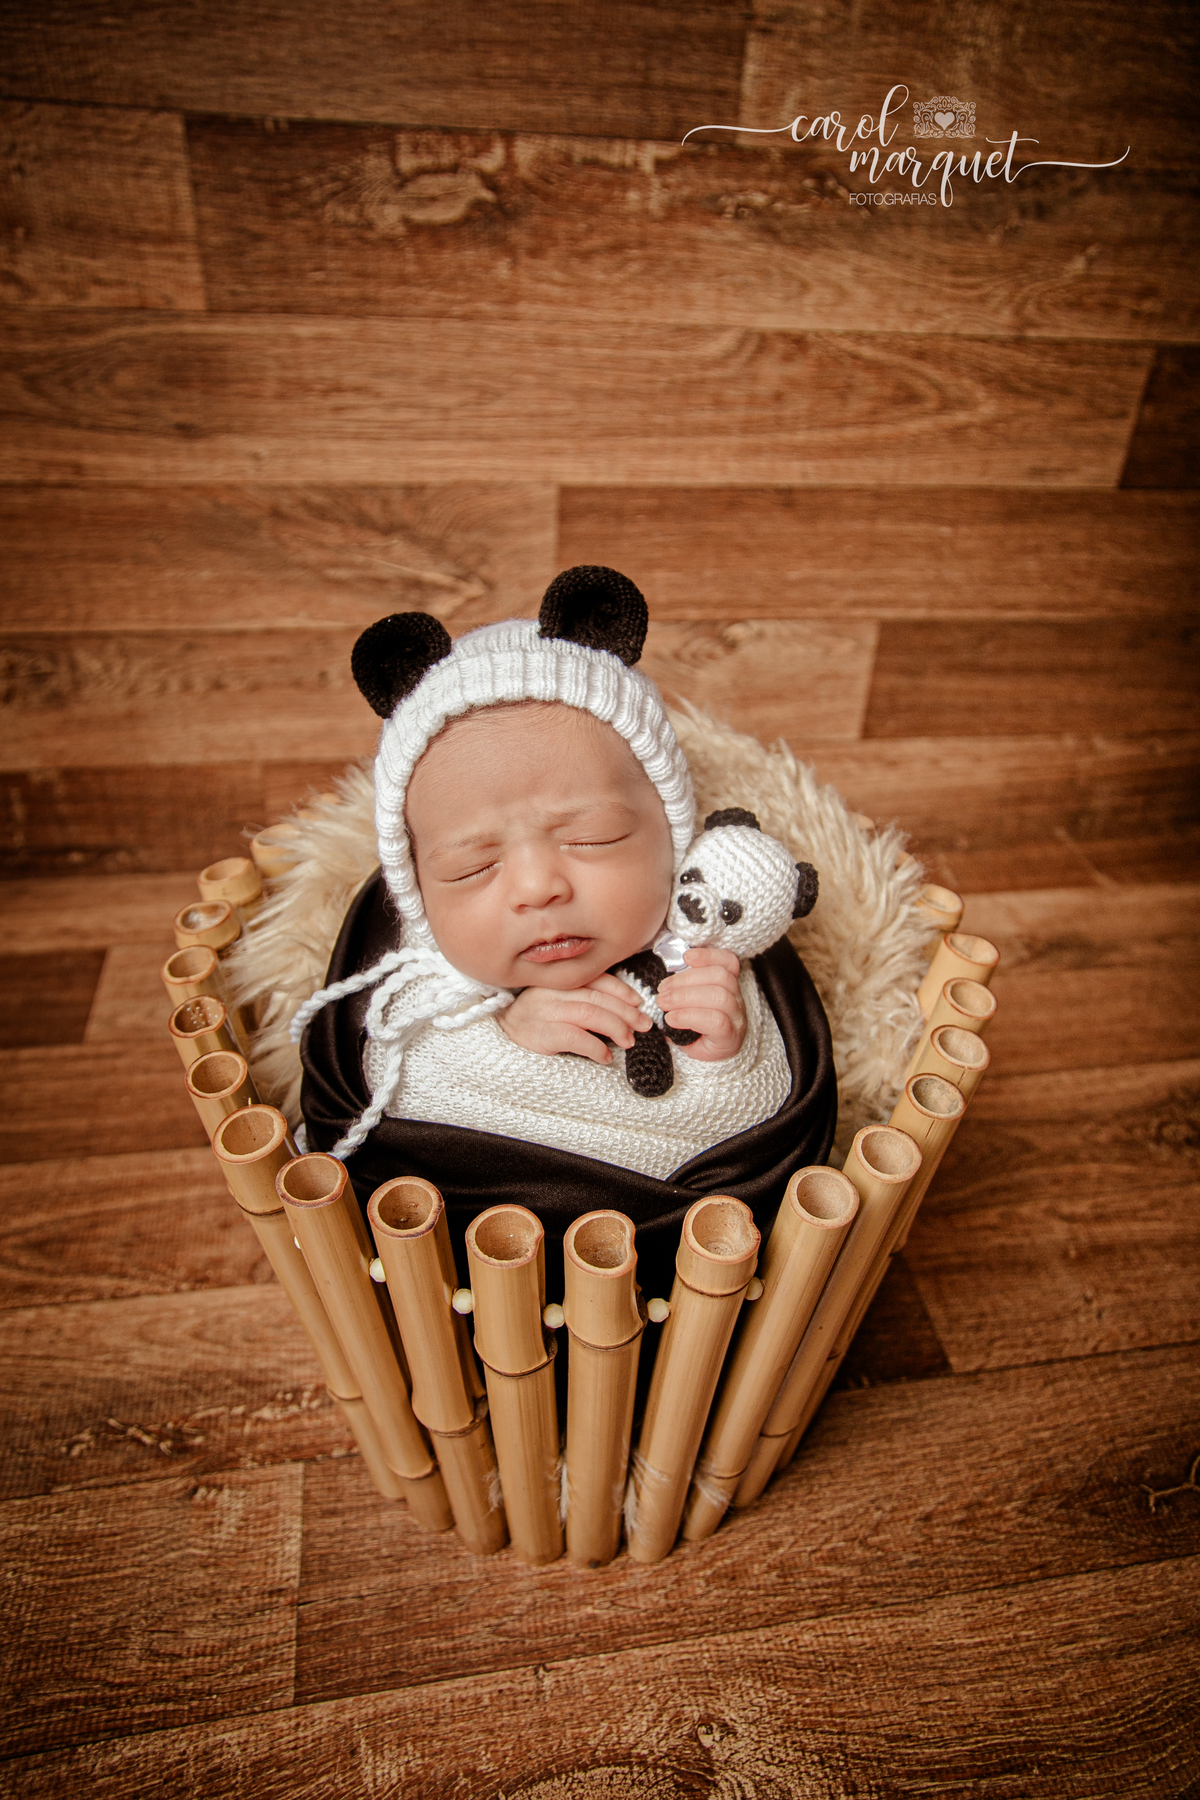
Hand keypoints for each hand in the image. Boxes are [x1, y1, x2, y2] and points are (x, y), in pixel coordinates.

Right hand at [498, 973, 652, 1063]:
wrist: (498, 1034)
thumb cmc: (533, 1019)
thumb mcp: (555, 999)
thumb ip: (581, 996)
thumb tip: (623, 1007)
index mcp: (557, 980)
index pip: (596, 978)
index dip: (621, 990)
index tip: (638, 1002)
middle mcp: (551, 991)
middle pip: (598, 998)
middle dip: (626, 1012)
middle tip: (644, 1026)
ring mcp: (544, 1012)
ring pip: (591, 1014)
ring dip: (616, 1028)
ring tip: (629, 1041)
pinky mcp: (541, 1034)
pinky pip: (576, 1038)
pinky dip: (597, 1047)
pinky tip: (605, 1056)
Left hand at [657, 947, 745, 1062]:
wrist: (708, 1059)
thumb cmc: (696, 1028)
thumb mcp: (690, 1004)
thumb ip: (683, 989)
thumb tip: (663, 983)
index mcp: (729, 986)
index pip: (729, 962)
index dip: (709, 956)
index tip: (686, 957)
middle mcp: (737, 999)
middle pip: (721, 977)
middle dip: (685, 980)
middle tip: (662, 991)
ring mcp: (737, 1018)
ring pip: (720, 997)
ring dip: (685, 997)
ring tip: (663, 1004)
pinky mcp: (730, 1037)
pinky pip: (716, 1021)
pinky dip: (689, 1016)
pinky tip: (671, 1019)